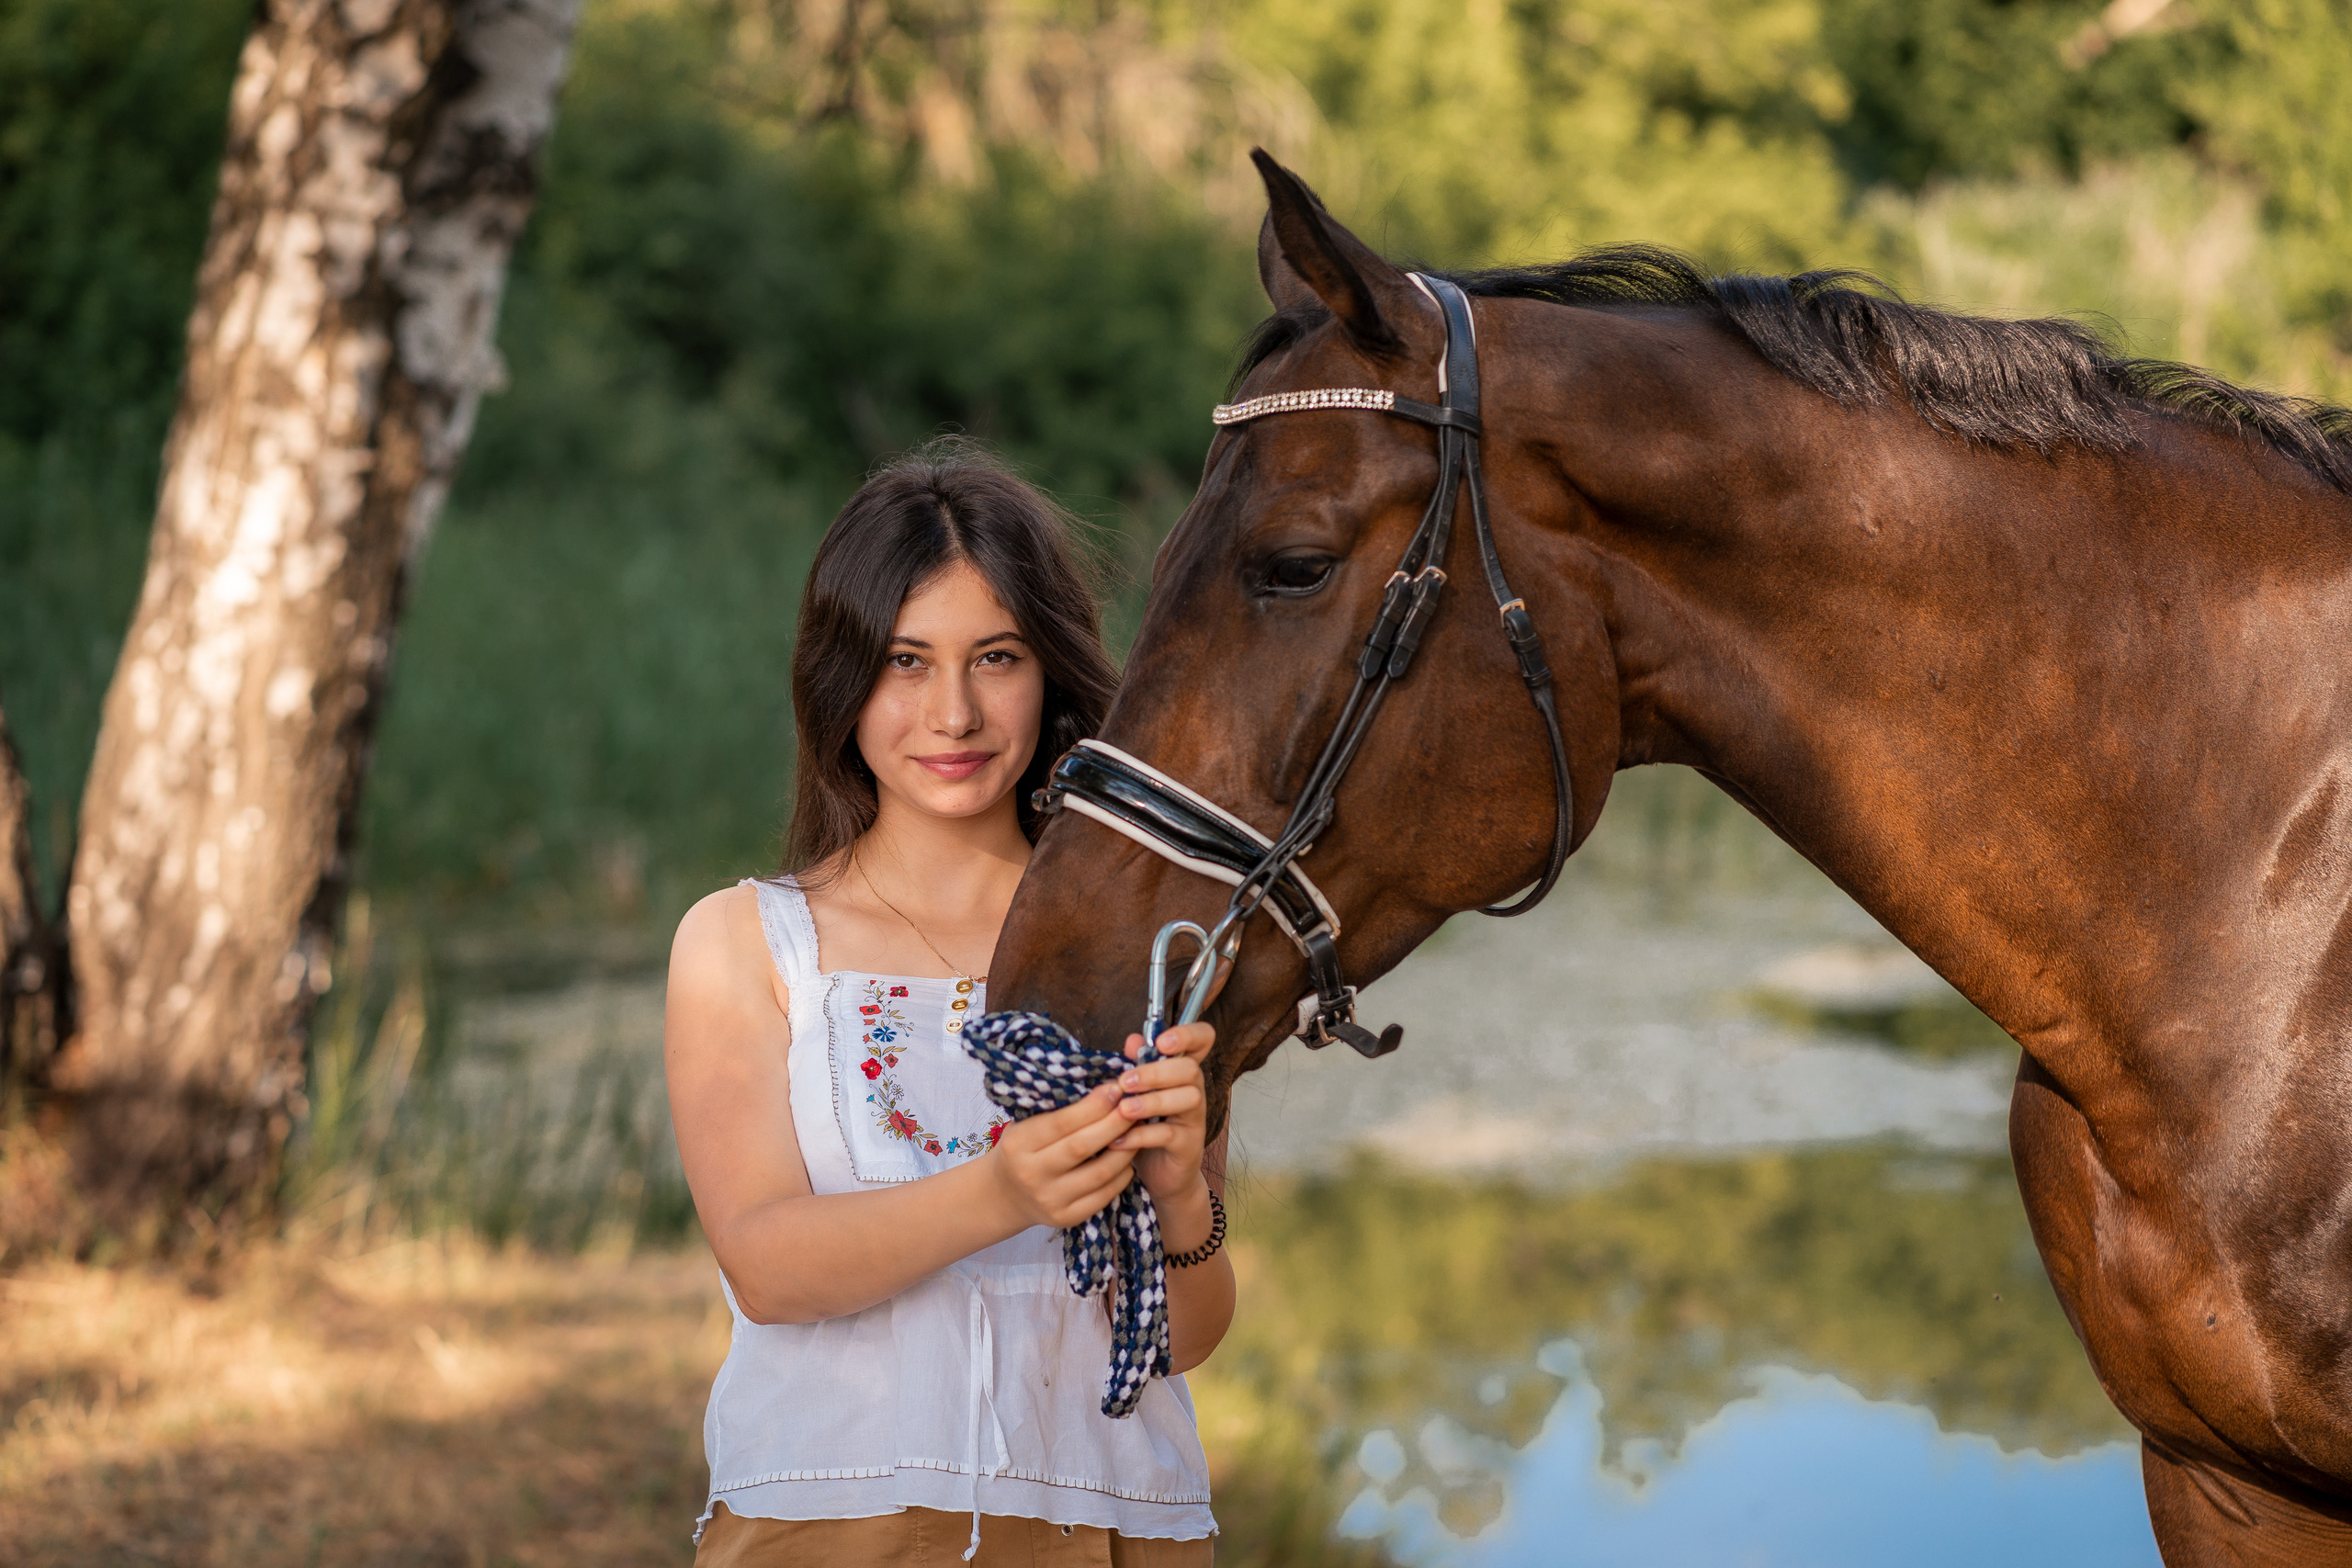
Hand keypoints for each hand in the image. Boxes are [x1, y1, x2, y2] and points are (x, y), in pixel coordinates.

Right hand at [986, 1082, 1135, 1229]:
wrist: (1004, 1195)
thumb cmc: (1022, 1148)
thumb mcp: (1025, 1123)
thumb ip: (1056, 1108)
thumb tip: (1104, 1086)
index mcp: (1018, 1144)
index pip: (1061, 1123)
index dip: (1093, 1106)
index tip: (1116, 1088)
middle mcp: (1031, 1174)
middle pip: (1082, 1147)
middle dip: (1115, 1123)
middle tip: (1135, 1105)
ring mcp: (1049, 1200)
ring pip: (1099, 1173)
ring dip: (1125, 1149)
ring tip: (1138, 1129)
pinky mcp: (1066, 1218)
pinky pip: (1103, 1195)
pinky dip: (1122, 1175)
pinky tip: (1129, 1158)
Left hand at [1109, 1021, 1213, 1205]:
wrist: (1159, 1175)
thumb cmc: (1146, 1127)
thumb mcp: (1137, 1095)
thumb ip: (1136, 1067)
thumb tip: (1133, 1039)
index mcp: (1181, 1072)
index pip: (1203, 1039)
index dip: (1189, 1034)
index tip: (1162, 1042)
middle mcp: (1194, 1090)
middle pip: (1190, 1069)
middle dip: (1156, 1072)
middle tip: (1125, 1083)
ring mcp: (1195, 1118)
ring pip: (1187, 1098)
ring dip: (1152, 1102)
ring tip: (1123, 1110)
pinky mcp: (1189, 1145)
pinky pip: (1170, 1134)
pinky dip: (1141, 1135)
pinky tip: (1119, 1139)